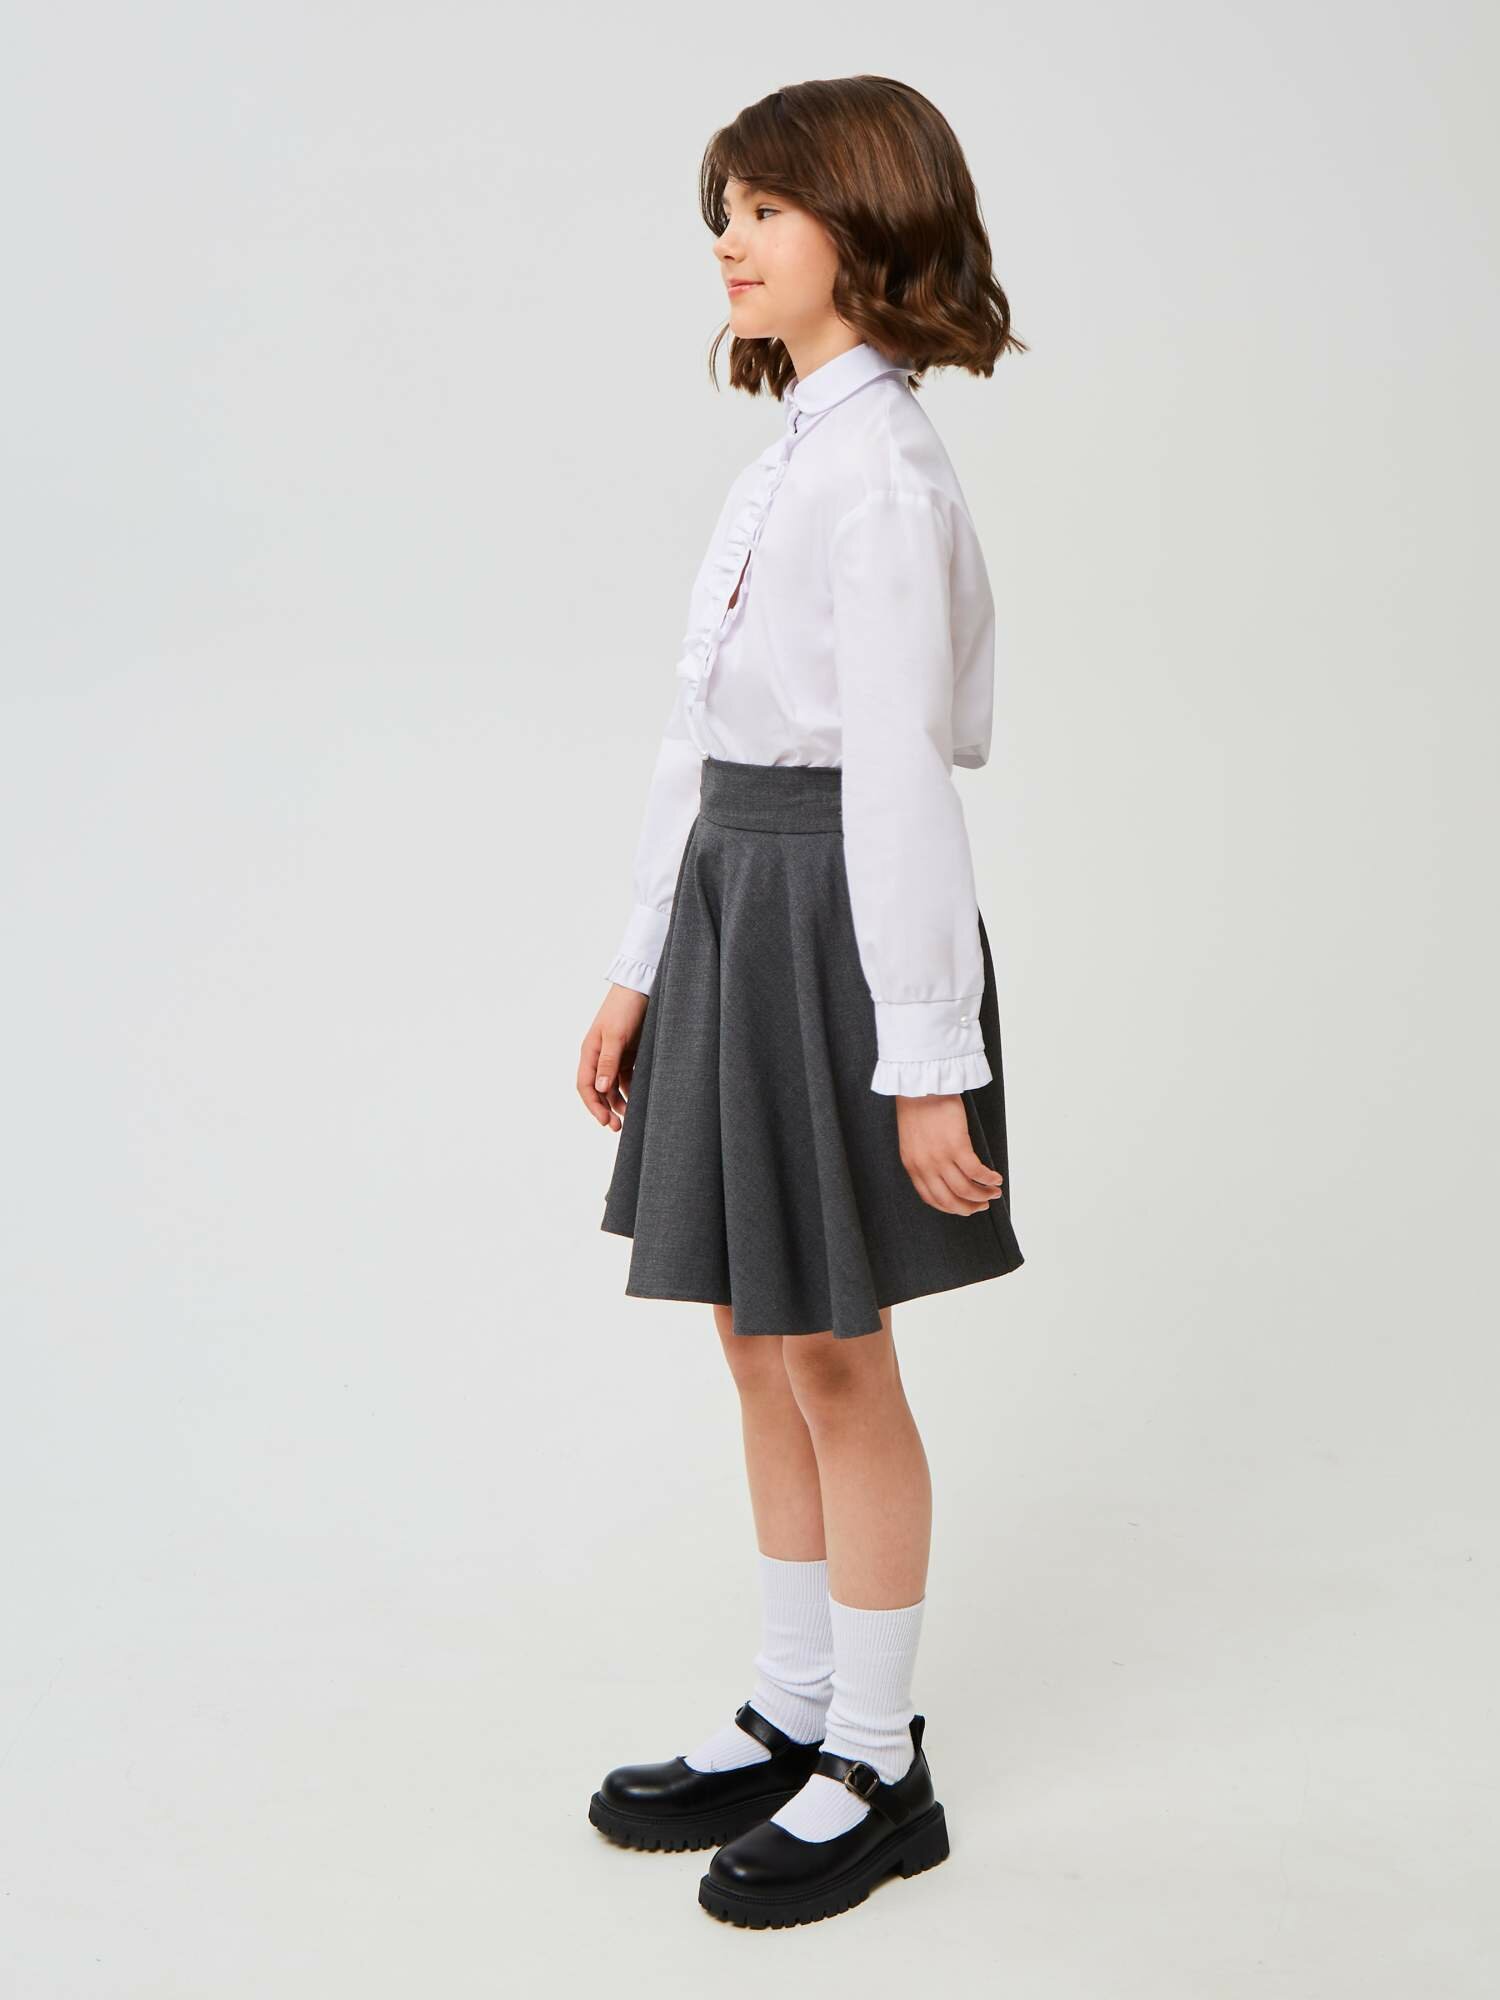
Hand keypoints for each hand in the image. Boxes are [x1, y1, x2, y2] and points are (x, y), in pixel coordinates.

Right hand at [579, 984, 648, 1130]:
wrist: (641, 988)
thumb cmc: (624, 1008)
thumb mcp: (616, 1036)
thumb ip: (609, 1062)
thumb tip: (601, 1089)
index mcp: (590, 1052)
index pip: (586, 1086)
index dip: (594, 1106)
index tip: (606, 1122)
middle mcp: (599, 1056)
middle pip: (598, 1090)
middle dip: (606, 1109)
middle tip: (618, 1127)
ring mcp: (614, 1056)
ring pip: (613, 1087)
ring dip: (619, 1103)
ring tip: (630, 1118)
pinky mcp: (629, 1053)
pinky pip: (627, 1078)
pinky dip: (631, 1090)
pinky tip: (639, 1100)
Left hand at [895, 1094, 1003, 1214]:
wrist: (920, 1085)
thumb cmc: (917, 1107)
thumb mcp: (913, 1141)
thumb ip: (924, 1160)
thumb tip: (944, 1174)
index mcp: (912, 1166)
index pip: (931, 1198)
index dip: (951, 1207)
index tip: (963, 1208)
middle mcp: (925, 1166)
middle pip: (949, 1200)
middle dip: (969, 1207)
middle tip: (983, 1205)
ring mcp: (940, 1157)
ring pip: (965, 1190)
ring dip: (983, 1195)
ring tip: (994, 1192)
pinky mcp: (956, 1145)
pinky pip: (976, 1171)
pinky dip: (988, 1179)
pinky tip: (995, 1178)